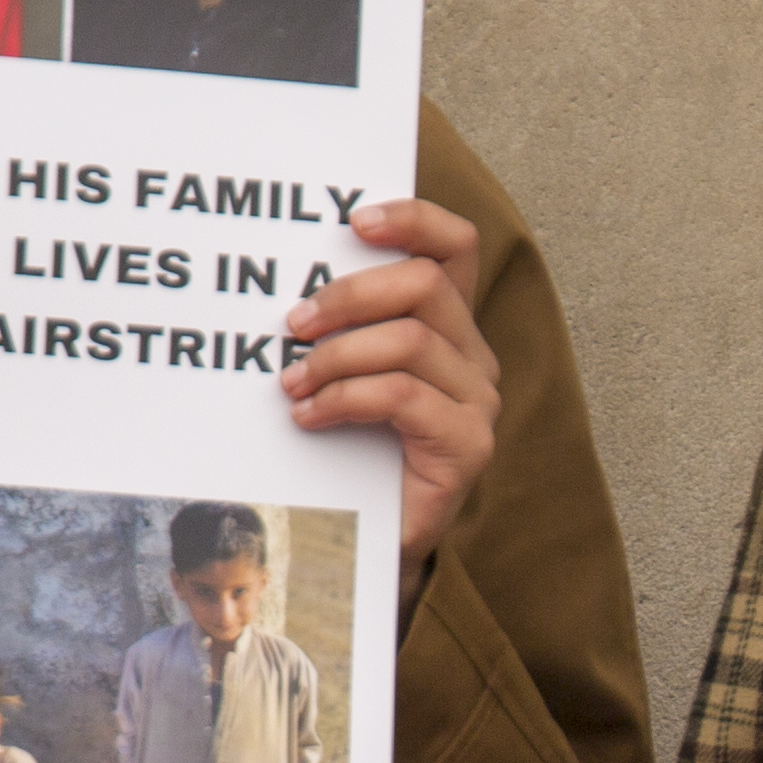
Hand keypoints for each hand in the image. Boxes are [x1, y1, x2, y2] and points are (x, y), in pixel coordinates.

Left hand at [285, 195, 497, 574]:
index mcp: (448, 326)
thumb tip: (284, 286)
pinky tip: (309, 417)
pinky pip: (404, 396)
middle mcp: (473, 357)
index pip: (455, 247)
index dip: (413, 220)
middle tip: (293, 325)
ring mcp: (478, 401)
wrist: (366, 542)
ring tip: (292, 384)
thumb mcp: (339, 373)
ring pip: (411, 340)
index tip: (353, 221)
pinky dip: (346, 399)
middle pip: (425, 284)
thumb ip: (337, 327)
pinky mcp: (468, 445)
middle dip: (348, 296)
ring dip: (337, 356)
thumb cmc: (346, 452)